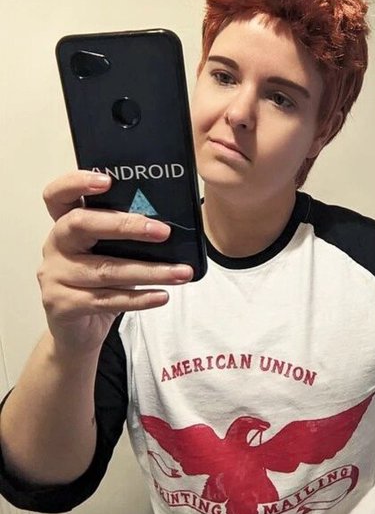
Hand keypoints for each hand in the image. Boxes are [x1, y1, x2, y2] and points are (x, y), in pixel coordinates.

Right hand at [38, 170, 192, 353]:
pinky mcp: (62, 305)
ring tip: (181, 273)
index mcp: (65, 225)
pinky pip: (107, 300)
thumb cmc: (98, 285)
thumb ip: (125, 239)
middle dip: (126, 225)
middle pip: (82, 224)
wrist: (78, 332)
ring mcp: (54, 276)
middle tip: (163, 231)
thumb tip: (170, 228)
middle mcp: (55, 246)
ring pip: (105, 270)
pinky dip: (139, 298)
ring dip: (150, 271)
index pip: (59, 195)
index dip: (77, 183)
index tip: (107, 180)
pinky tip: (162, 296)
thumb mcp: (108, 254)